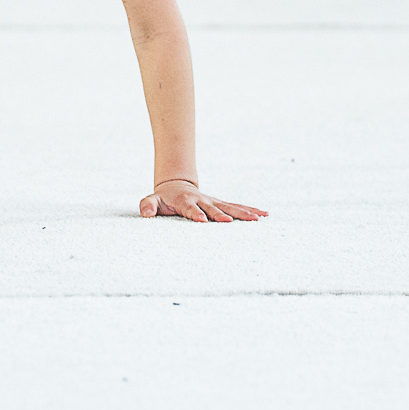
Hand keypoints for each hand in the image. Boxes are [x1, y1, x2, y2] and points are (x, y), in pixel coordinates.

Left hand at [138, 179, 264, 222]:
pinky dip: (249, 210)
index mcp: (185, 202)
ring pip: (229, 207)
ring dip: (243, 213)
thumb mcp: (152, 200)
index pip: (191, 209)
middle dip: (221, 216)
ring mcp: (213, 202)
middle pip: (213, 209)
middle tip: (230, 223)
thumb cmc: (164, 198)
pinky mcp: (221, 204)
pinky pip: (236, 207)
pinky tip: (263, 215)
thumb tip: (145, 213)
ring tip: (258, 218)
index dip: (196, 214)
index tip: (203, 221)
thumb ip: (148, 205)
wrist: (176, 185)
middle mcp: (202, 201)